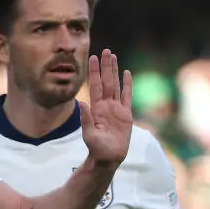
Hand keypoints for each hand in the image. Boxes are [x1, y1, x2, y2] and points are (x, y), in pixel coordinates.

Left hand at [81, 49, 132, 166]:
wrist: (108, 157)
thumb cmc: (97, 148)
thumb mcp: (89, 134)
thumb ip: (86, 119)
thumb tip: (81, 102)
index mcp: (96, 108)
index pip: (95, 86)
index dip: (94, 72)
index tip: (92, 58)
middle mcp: (105, 105)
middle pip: (106, 81)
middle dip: (105, 66)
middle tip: (105, 51)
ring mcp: (116, 108)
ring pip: (116, 85)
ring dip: (114, 71)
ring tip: (113, 57)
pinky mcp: (126, 114)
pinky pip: (127, 96)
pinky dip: (127, 85)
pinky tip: (127, 73)